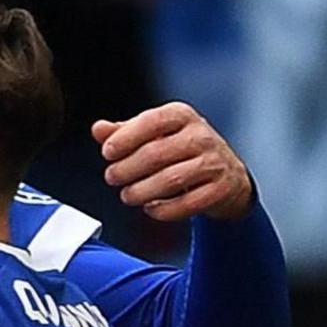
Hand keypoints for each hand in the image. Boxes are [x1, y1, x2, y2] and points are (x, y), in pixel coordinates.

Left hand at [94, 103, 254, 221]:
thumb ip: (125, 131)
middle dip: (127, 169)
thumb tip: (98, 129)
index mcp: (182, 115)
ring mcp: (214, 162)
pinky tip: (151, 208)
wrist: (228, 175)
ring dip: (141, 191)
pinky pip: (186, 204)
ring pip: (170, 180)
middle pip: (155, 154)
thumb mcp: (156, 134)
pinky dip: (163, 210)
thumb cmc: (183, 150)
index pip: (150, 122)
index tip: (107, 153)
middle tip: (112, 177)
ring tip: (128, 195)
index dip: (124, 138)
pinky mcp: (219, 189)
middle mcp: (201, 136)